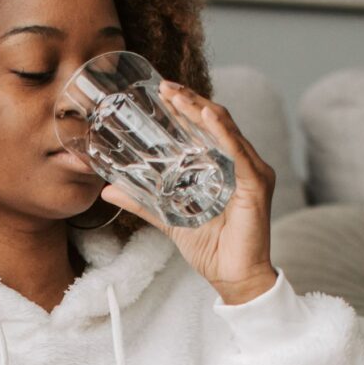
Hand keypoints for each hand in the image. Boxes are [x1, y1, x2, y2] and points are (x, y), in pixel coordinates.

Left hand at [99, 80, 277, 304]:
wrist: (231, 278)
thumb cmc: (210, 249)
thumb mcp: (169, 219)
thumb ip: (143, 202)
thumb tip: (108, 189)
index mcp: (224, 167)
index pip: (205, 128)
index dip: (184, 108)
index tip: (161, 92)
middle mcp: (241, 163)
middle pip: (215, 121)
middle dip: (189, 101)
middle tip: (164, 86)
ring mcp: (251, 172)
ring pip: (226, 130)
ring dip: (200, 109)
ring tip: (177, 96)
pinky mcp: (255, 185)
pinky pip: (239, 154)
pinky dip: (222, 133)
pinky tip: (206, 117)